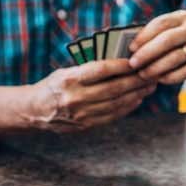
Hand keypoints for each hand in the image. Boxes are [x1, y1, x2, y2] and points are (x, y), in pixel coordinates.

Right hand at [28, 59, 157, 132]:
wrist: (34, 111)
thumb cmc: (53, 86)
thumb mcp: (65, 72)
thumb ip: (89, 69)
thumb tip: (120, 62)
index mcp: (69, 80)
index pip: (100, 70)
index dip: (120, 65)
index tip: (135, 60)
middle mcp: (75, 98)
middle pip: (113, 88)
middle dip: (136, 80)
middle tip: (151, 73)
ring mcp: (81, 114)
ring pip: (116, 103)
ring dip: (137, 94)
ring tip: (149, 86)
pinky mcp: (86, 126)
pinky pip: (112, 116)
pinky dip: (128, 107)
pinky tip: (138, 99)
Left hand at [128, 10, 185, 84]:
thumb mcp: (178, 29)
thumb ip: (159, 34)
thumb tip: (133, 47)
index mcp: (183, 17)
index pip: (161, 23)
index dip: (144, 36)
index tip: (131, 48)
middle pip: (167, 40)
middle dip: (147, 53)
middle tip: (133, 63)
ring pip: (174, 58)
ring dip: (156, 68)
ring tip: (143, 74)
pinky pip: (184, 72)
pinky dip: (170, 77)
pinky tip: (160, 79)